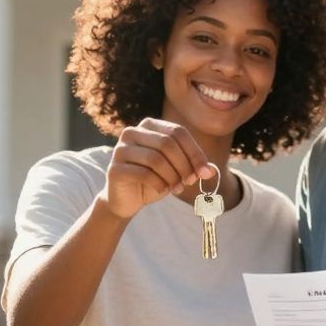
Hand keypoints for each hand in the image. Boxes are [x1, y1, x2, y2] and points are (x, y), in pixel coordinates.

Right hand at [100, 118, 214, 218]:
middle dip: (184, 165)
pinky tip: (162, 190)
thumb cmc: (154, 179)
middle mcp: (132, 132)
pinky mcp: (114, 168)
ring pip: (156, 159)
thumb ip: (193, 166)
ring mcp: (121, 149)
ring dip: (172, 176)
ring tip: (177, 188)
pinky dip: (159, 184)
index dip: (195, 152)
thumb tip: (211, 171)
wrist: (127, 199)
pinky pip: (143, 174)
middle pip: (167, 143)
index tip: (205, 172)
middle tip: (190, 182)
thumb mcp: (177, 170)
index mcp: (150, 125)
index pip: (178, 132)